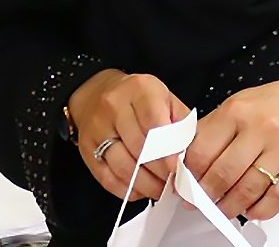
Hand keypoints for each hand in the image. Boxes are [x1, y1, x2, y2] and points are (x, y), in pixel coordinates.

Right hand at [68, 69, 191, 201]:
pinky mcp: (86, 147)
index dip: (168, 150)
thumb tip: (192, 159)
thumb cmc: (139, 100)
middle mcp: (114, 105)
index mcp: (140, 89)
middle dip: (160, 172)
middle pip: (139, 147)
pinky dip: (127, 190)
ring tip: (160, 189)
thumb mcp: (166, 99)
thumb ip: (181, 125)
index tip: (179, 169)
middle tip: (175, 184)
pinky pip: (107, 177)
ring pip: (123, 166)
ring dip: (146, 184)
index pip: (154, 122)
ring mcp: (97, 127)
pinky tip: (140, 190)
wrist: (97, 93)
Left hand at [183, 73, 278, 220]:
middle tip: (199, 203)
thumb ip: (216, 126)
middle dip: (207, 194)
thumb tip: (189, 156)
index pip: (202, 149)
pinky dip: (261, 209)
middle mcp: (260, 128)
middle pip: (223, 173)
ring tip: (223, 210)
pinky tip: (252, 211)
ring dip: (231, 206)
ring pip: (248, 188)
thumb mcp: (243, 102)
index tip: (183, 185)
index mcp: (237, 110)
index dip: (189, 173)